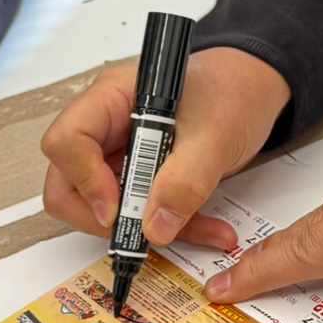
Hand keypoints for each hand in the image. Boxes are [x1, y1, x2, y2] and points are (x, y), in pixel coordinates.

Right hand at [41, 47, 291, 248]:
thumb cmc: (231, 91)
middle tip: (142, 231)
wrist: (255, 91)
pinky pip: (135, 213)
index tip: (116, 208)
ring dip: (140, 229)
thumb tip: (155, 227)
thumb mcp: (215, 134)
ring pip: (99, 207)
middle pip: (67, 182)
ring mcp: (119, 154)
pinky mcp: (139, 176)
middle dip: (101, 217)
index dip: (84, 179)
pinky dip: (166, 227)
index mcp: (112, 99)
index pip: (67, 140)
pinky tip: (205, 228)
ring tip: (193, 229)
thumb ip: (186, 180)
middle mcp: (106, 127)